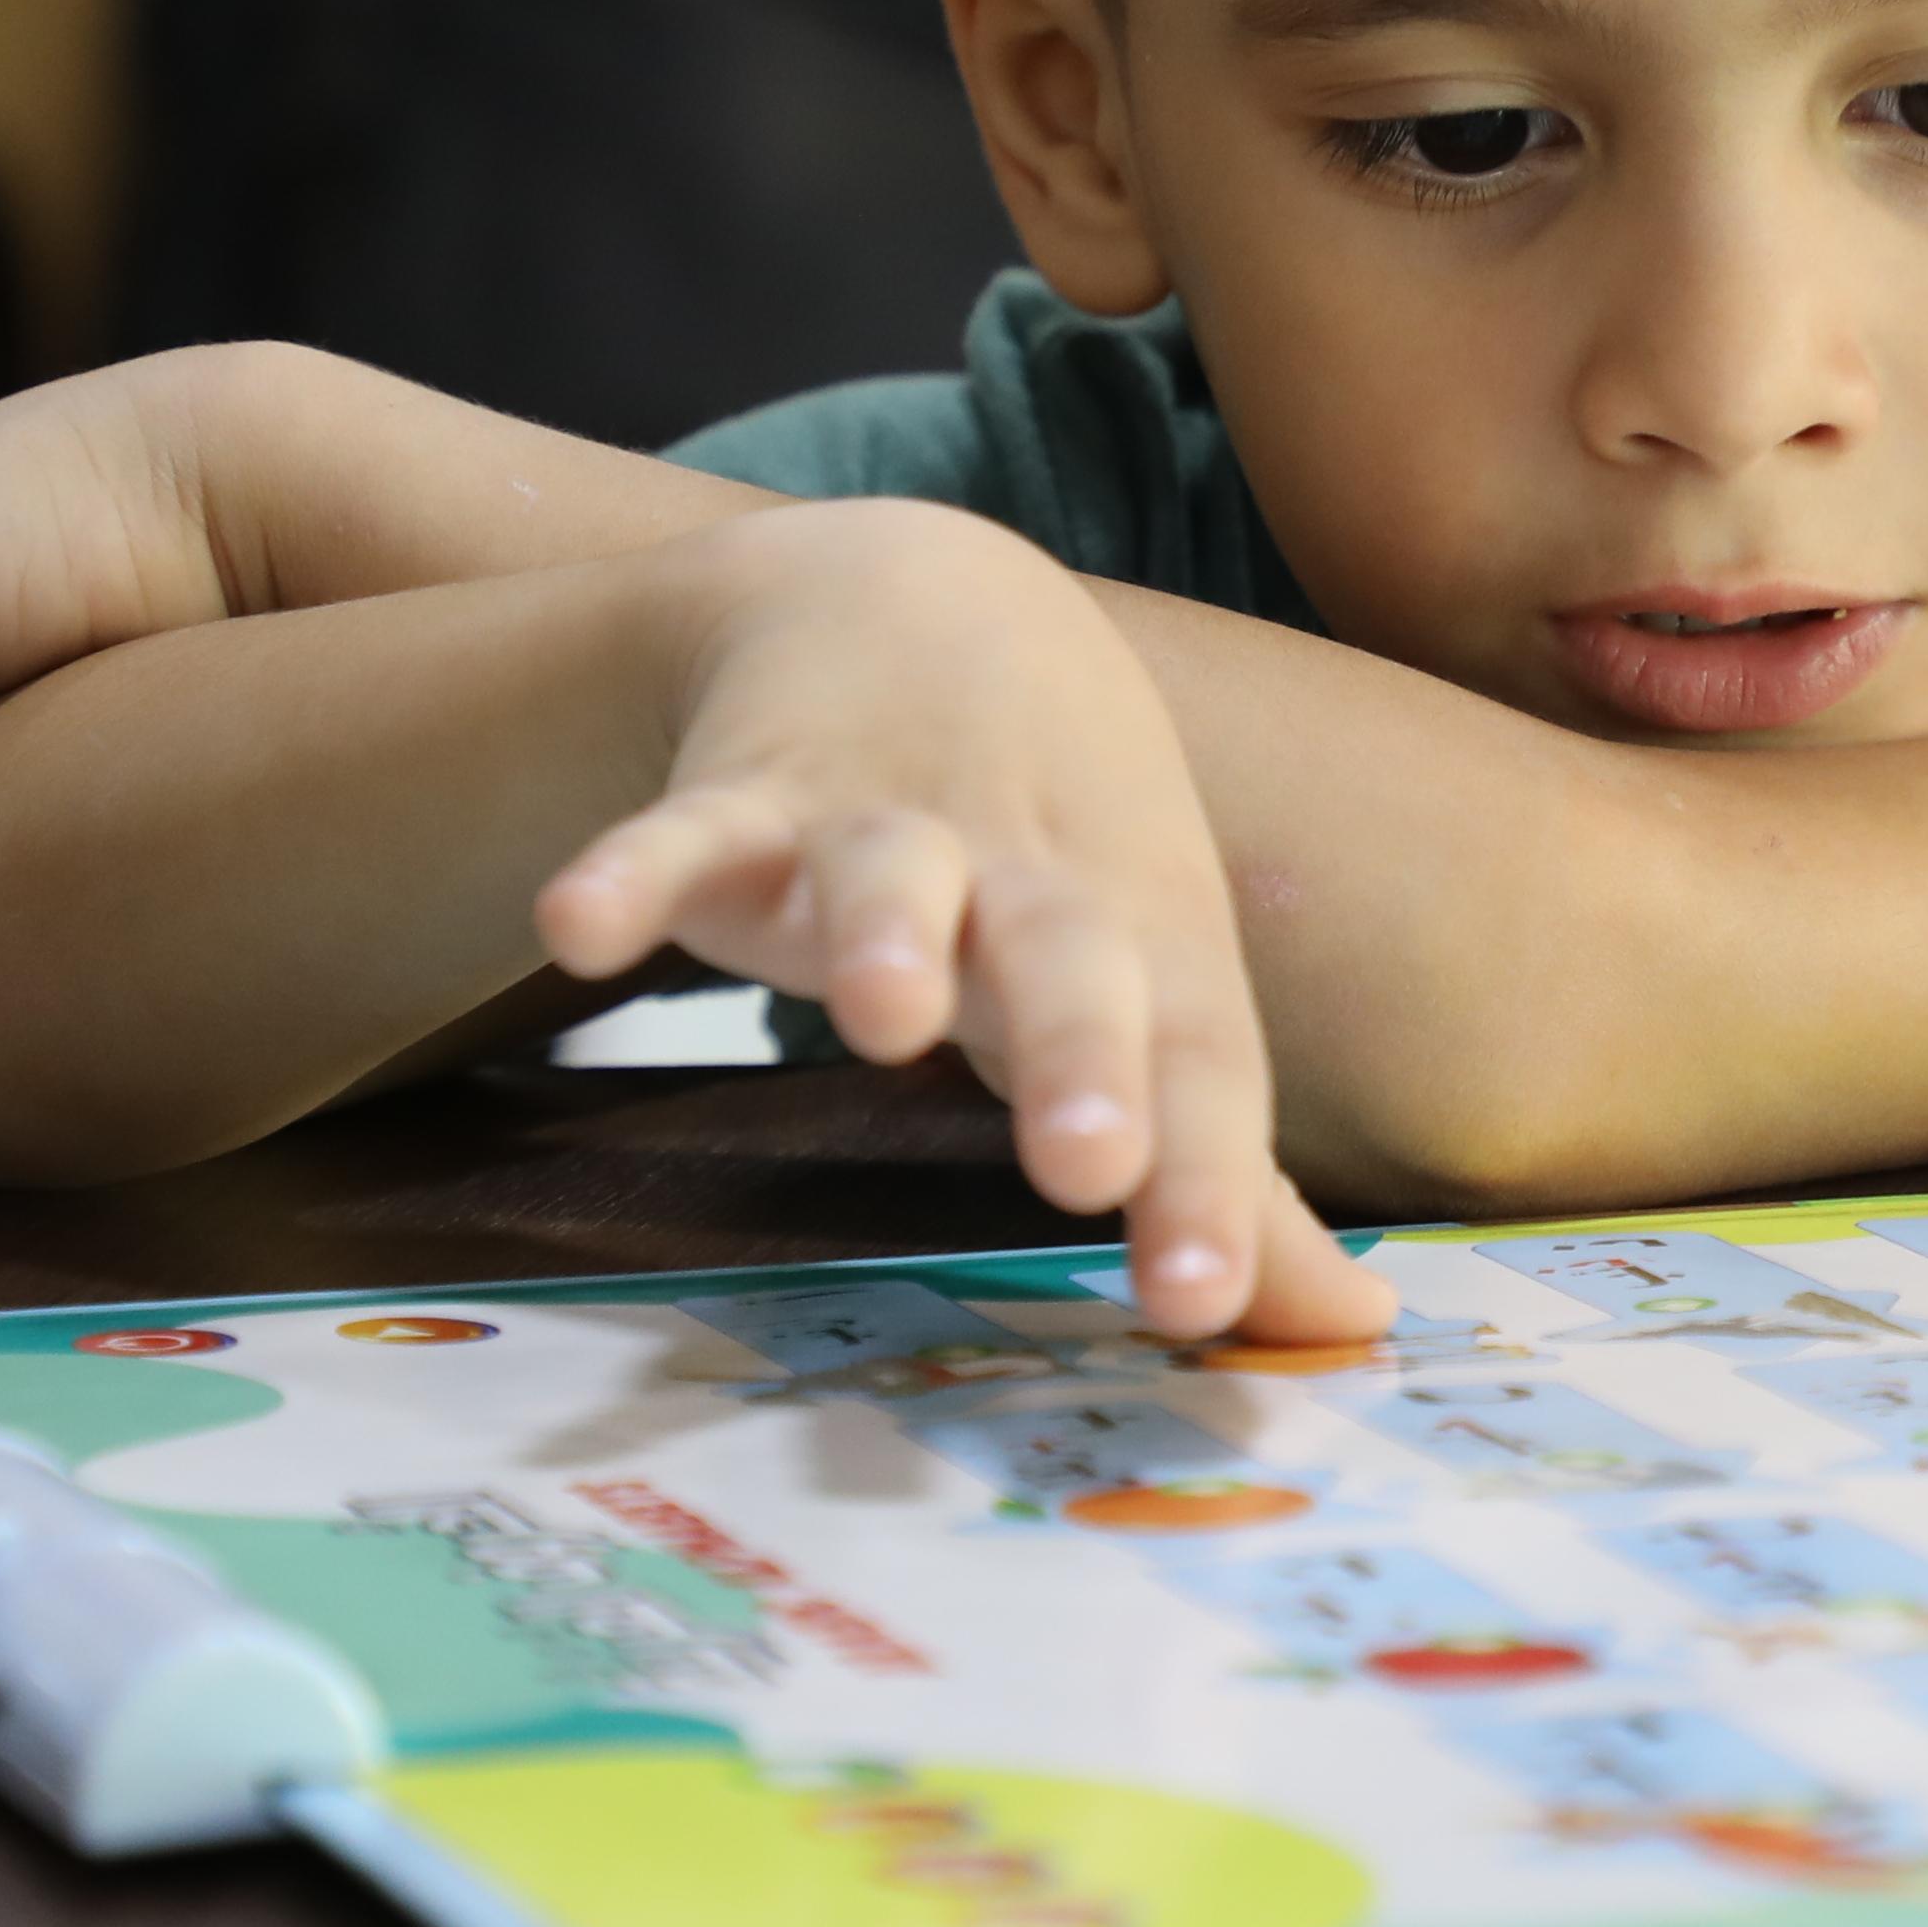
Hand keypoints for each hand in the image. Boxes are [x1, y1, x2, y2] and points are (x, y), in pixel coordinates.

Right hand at [541, 501, 1394, 1351]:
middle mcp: (1029, 872)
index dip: (1206, 1182)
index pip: (1198, 1063)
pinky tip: (577, 922)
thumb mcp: (1156, 986)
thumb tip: (1349, 1333)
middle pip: (1067, 957)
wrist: (926, 593)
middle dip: (1079, 1054)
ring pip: (891, 873)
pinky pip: (689, 827)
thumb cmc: (1062, 846)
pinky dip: (636, 865)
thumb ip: (1229, 1173)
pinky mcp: (745, 788)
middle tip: (1089, 1162)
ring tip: (877, 1021)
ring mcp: (883, 821)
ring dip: (887, 937)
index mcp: (1147, 937)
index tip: (1202, 1304)